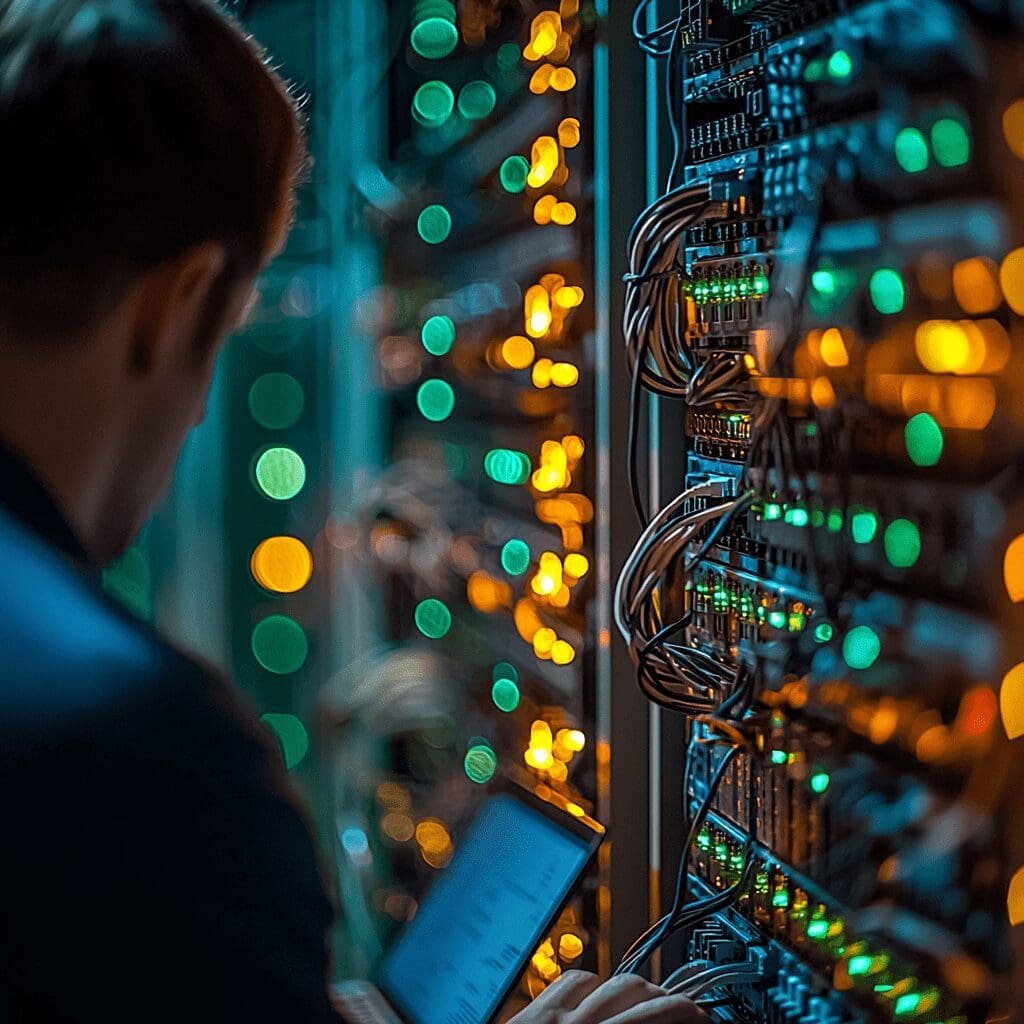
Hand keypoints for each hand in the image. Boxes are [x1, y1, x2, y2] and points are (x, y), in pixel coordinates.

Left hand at [508, 971, 705, 1022]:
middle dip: (671, 1003)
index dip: (689, 1017)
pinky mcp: (533, 1012)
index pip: (659, 1020)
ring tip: (654, 1002)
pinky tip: (605, 998)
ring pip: (612, 981)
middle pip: (640, 995)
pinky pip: (575, 980)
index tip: (703, 1021)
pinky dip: (597, 986)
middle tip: (689, 1014)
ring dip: (640, 991)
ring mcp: (554, 1016)